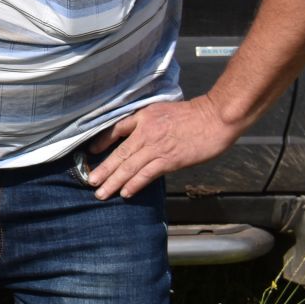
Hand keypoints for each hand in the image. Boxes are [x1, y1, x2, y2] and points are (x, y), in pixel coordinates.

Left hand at [85, 97, 238, 199]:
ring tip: (101, 192)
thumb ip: (147, 122)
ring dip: (114, 182)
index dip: (101, 142)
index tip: (90, 152)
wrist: (214, 118)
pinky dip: (135, 184)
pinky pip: (147, 174)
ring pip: (129, 167)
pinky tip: (125, 193)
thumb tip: (138, 137)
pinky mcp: (169, 160)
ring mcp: (156, 148)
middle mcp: (145, 133)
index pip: (115, 130)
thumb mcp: (162, 110)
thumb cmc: (193, 114)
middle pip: (119, 153)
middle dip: (103, 170)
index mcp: (142, 117)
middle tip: (90, 182)